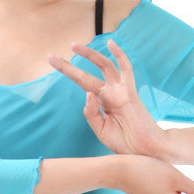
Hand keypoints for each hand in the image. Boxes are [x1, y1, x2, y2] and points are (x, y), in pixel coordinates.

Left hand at [47, 39, 167, 158]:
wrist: (144, 151)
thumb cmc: (124, 142)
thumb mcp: (100, 130)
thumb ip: (91, 113)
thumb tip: (88, 93)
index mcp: (101, 103)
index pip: (82, 84)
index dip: (68, 74)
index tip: (52, 65)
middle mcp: (109, 94)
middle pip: (86, 75)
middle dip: (68, 66)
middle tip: (50, 57)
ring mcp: (120, 91)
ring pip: (104, 66)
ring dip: (90, 55)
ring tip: (73, 45)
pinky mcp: (130, 92)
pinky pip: (126, 69)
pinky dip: (120, 55)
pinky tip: (111, 43)